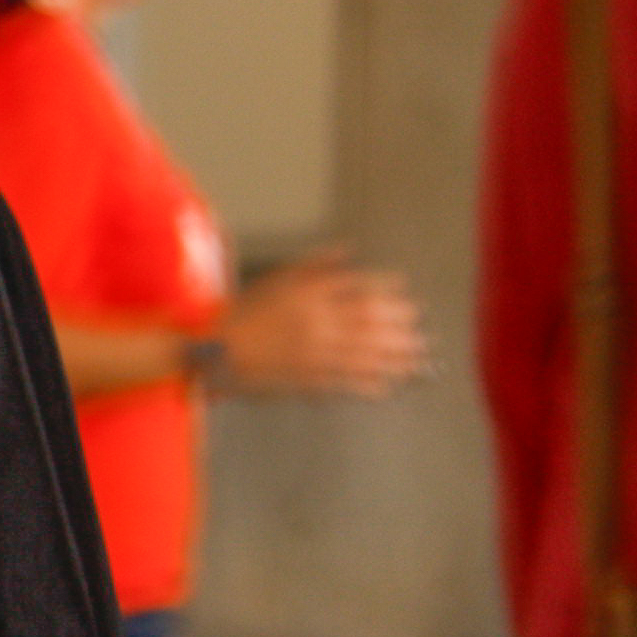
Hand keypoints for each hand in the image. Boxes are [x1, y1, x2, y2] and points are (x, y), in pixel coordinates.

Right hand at [220, 248, 427, 398]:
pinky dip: (368, 385)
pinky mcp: (307, 378)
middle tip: (419, 329)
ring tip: (416, 360)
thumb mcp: (278, 277)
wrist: (217, 346)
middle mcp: (316, 322)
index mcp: (310, 295)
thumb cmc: (245, 311)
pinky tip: (387, 385)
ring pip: (365, 355)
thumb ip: (315, 264)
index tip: (406, 294)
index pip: (358, 289)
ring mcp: (314, 353)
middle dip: (399, 327)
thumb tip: (346, 251)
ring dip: (394, 358)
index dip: (387, 292)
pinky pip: (345, 382)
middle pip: (370, 323)